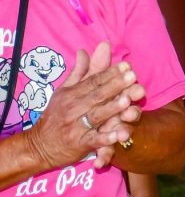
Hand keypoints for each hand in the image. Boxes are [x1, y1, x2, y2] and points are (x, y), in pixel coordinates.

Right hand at [23, 42, 145, 171]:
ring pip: (97, 116)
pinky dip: (106, 139)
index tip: (127, 65)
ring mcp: (77, 127)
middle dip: (116, 86)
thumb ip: (79, 72)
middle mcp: (74, 108)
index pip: (93, 81)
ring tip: (127, 101)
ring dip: (112, 109)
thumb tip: (84, 50)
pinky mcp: (80, 144)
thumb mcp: (64, 91)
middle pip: (97, 95)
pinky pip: (94, 141)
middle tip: (133, 77)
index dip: (110, 73)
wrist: (39, 145)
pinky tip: (119, 135)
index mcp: (72, 94)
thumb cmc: (56, 115)